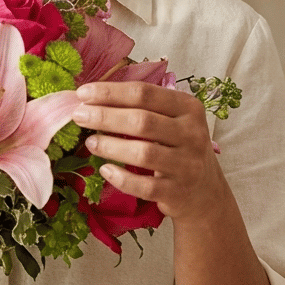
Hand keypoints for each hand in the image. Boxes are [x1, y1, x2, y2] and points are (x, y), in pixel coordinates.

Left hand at [73, 80, 225, 222]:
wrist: (205, 191)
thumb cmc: (178, 148)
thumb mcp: (172, 121)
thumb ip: (142, 107)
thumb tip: (91, 97)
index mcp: (188, 108)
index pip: (145, 93)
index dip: (110, 92)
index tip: (83, 93)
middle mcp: (192, 134)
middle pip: (142, 121)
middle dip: (105, 117)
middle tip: (78, 116)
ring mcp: (187, 165)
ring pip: (143, 153)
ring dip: (110, 146)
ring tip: (90, 143)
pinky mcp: (178, 192)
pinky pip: (144, 186)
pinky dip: (121, 178)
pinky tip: (105, 170)